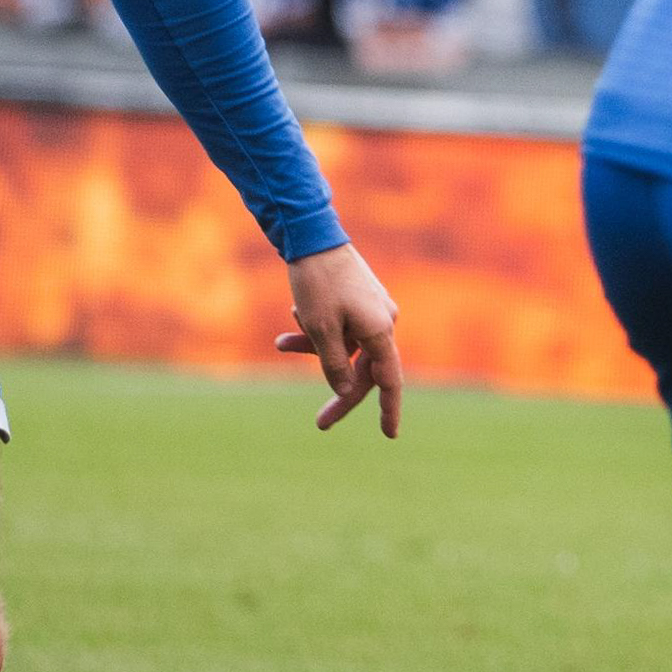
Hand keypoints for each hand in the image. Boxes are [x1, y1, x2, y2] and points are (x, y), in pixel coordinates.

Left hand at [277, 245, 404, 435]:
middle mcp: (384, 321)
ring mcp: (372, 310)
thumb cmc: (317, 283)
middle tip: (320, 422)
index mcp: (381, 330)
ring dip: (315, 350)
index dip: (390, 410)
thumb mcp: (320, 330)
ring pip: (347, 347)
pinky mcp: (359, 300)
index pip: (390, 380)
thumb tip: (348, 390)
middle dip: (338, 388)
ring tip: (281, 342)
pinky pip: (342, 329)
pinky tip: (295, 314)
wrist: (312, 236)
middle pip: (365, 369)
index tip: (389, 436)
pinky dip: (318, 331)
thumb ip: (335, 366)